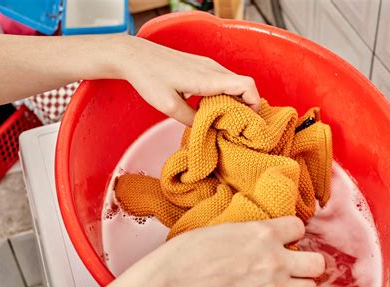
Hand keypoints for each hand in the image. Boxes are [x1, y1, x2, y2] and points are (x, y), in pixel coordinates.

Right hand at [71, 216, 324, 286]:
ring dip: (297, 284)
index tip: (284, 236)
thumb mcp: (221, 230)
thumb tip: (261, 237)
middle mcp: (274, 262)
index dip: (291, 231)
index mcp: (263, 234)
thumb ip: (251, 233)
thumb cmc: (185, 255)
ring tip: (279, 282)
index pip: (299, 227)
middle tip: (291, 262)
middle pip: (317, 262)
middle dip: (306, 261)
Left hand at [119, 36, 260, 125]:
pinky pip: (222, 80)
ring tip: (223, 119)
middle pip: (244, 85)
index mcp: (208, 78)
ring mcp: (208, 65)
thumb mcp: (169, 106)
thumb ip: (191, 120)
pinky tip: (210, 107)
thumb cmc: (150, 77)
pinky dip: (224, 94)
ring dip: (234, 100)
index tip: (248, 122)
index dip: (254, 104)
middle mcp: (213, 69)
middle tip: (236, 126)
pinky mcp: (201, 66)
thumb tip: (207, 129)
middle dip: (246, 106)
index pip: (246, 86)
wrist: (135, 56)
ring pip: (234, 83)